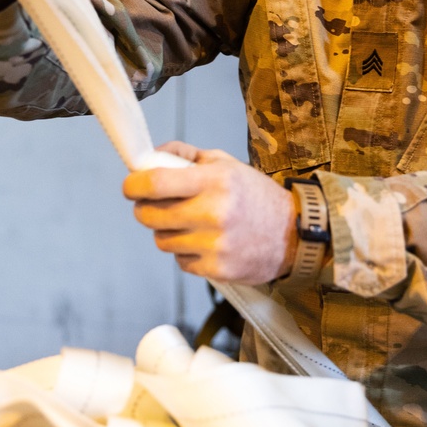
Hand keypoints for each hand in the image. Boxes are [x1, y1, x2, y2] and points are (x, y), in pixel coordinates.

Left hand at [122, 142, 297, 283]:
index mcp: (215, 181)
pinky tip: (205, 243)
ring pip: (162, 240)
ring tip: (190, 224)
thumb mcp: (227, 164)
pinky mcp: (216, 269)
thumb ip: (186, 157)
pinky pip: (180, 261)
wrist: (295, 234)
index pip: (155, 183)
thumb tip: (147, 158)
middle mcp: (214, 212)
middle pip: (149, 215)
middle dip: (145, 209)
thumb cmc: (256, 196)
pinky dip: (186, 253)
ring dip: (167, 232)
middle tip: (156, 205)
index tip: (131, 187)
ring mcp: (214, 245)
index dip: (133, 185)